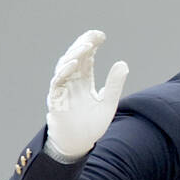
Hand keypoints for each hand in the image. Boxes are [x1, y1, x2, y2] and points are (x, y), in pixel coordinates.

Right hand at [44, 30, 128, 159]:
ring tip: (88, 45)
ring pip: (66, 65)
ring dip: (76, 54)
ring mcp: (63, 88)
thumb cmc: (91, 125)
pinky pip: (58, 81)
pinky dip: (65, 71)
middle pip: (75, 56)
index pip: (87, 57)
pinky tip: (75, 63)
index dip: (92, 44)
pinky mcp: (56, 98)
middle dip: (84, 44)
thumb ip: (114, 85)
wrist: (78, 143)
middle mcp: (72, 81)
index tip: (102, 36)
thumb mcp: (108, 103)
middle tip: (95, 36)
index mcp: (84, 80)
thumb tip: (123, 63)